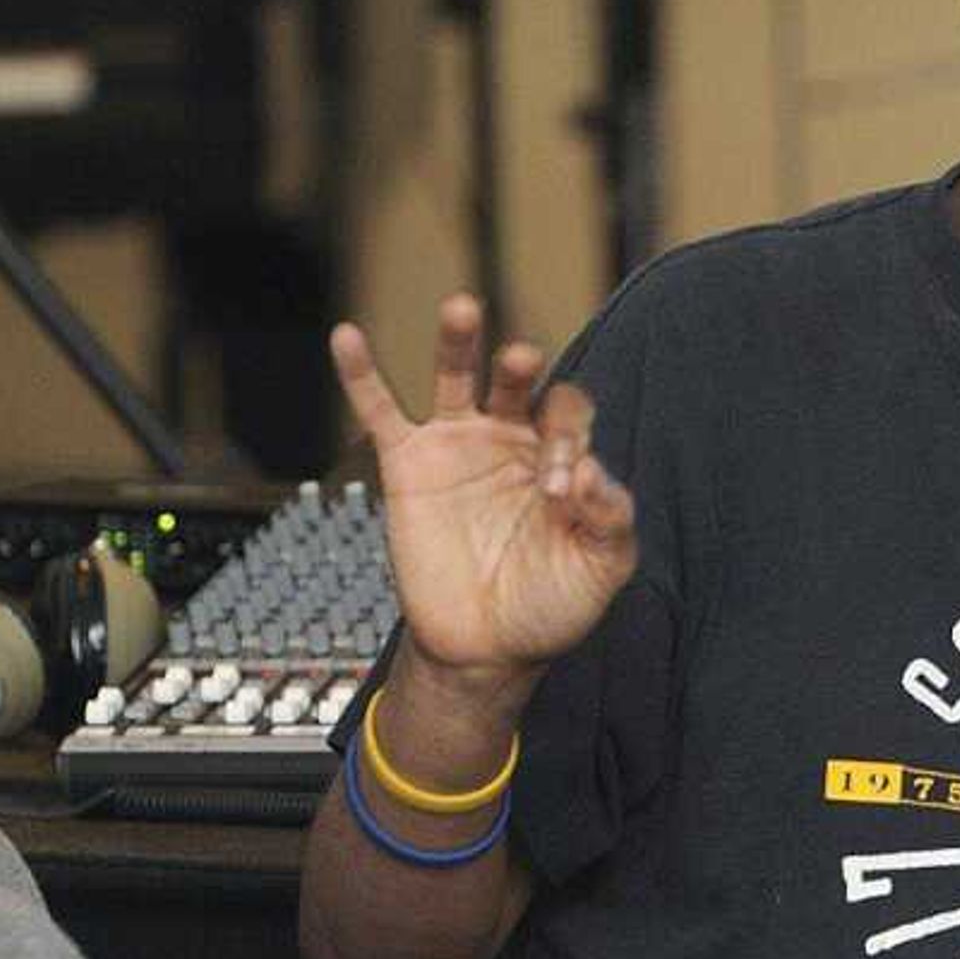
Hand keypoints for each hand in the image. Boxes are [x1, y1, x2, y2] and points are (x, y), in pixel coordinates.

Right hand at [332, 296, 637, 698]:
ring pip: (456, 377)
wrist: (486, 650)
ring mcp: (458, 446)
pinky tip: (346, 336)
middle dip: (520, 367)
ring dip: (458, 340)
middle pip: (517, 379)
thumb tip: (593, 472)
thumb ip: (612, 520)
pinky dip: (360, 374)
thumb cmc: (548, 606)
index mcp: (562, 455)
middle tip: (521, 362)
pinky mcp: (408, 465)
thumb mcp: (602, 569)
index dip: (569, 436)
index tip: (560, 491)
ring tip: (461, 308)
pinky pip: (379, 412)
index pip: (569, 413)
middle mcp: (511, 438)